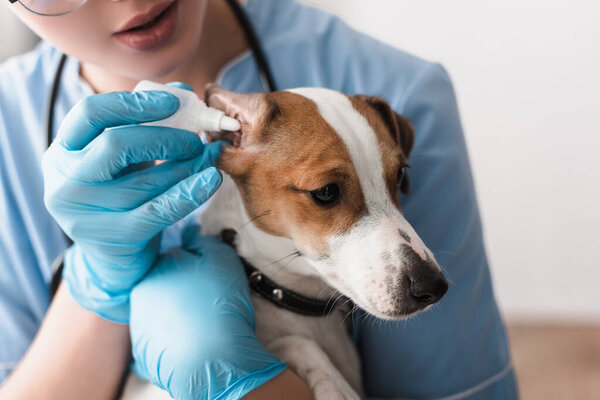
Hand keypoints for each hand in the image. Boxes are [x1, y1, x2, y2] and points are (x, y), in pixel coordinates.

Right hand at [43, 86, 222, 321]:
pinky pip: (159, 210)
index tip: (171, 102)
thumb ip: (146, 123)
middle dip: (165, 138)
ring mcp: (86, 213)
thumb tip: (183, 90)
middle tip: (195, 140)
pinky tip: (211, 180)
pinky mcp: (115, 238)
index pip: (90, 114)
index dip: (133, 103)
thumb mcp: (124, 158)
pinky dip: (190, 193)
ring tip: (209, 157)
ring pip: (145, 181)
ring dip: (186, 166)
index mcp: (64, 150)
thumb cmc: (118, 194)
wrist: (112, 255)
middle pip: (116, 145)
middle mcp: (66, 180)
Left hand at [129, 226, 285, 399]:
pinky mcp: (143, 353)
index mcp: (156, 270)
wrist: (213, 360)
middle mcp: (140, 295)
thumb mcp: (222, 260)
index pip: (176, 259)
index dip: (198, 267)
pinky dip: (173, 339)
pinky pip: (159, 339)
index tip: (211, 279)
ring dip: (176, 315)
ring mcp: (139, 325)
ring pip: (160, 313)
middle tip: (208, 302)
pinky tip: (192, 341)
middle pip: (165, 284)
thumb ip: (204, 243)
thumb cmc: (221, 307)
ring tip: (202, 324)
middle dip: (184, 290)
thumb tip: (192, 237)